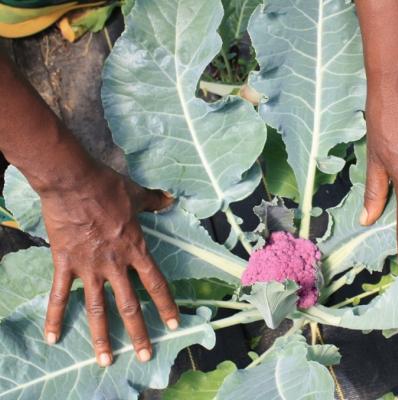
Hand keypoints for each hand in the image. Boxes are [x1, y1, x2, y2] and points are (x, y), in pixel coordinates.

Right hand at [40, 163, 177, 366]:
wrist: (73, 181)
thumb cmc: (107, 187)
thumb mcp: (136, 194)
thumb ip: (155, 201)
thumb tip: (170, 198)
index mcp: (136, 248)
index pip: (156, 283)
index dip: (166, 305)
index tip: (174, 323)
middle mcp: (115, 264)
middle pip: (129, 305)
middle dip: (139, 333)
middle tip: (144, 355)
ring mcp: (89, 267)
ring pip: (97, 309)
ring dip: (102, 336)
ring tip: (106, 360)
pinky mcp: (65, 264)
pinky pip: (59, 295)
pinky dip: (54, 317)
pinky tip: (52, 338)